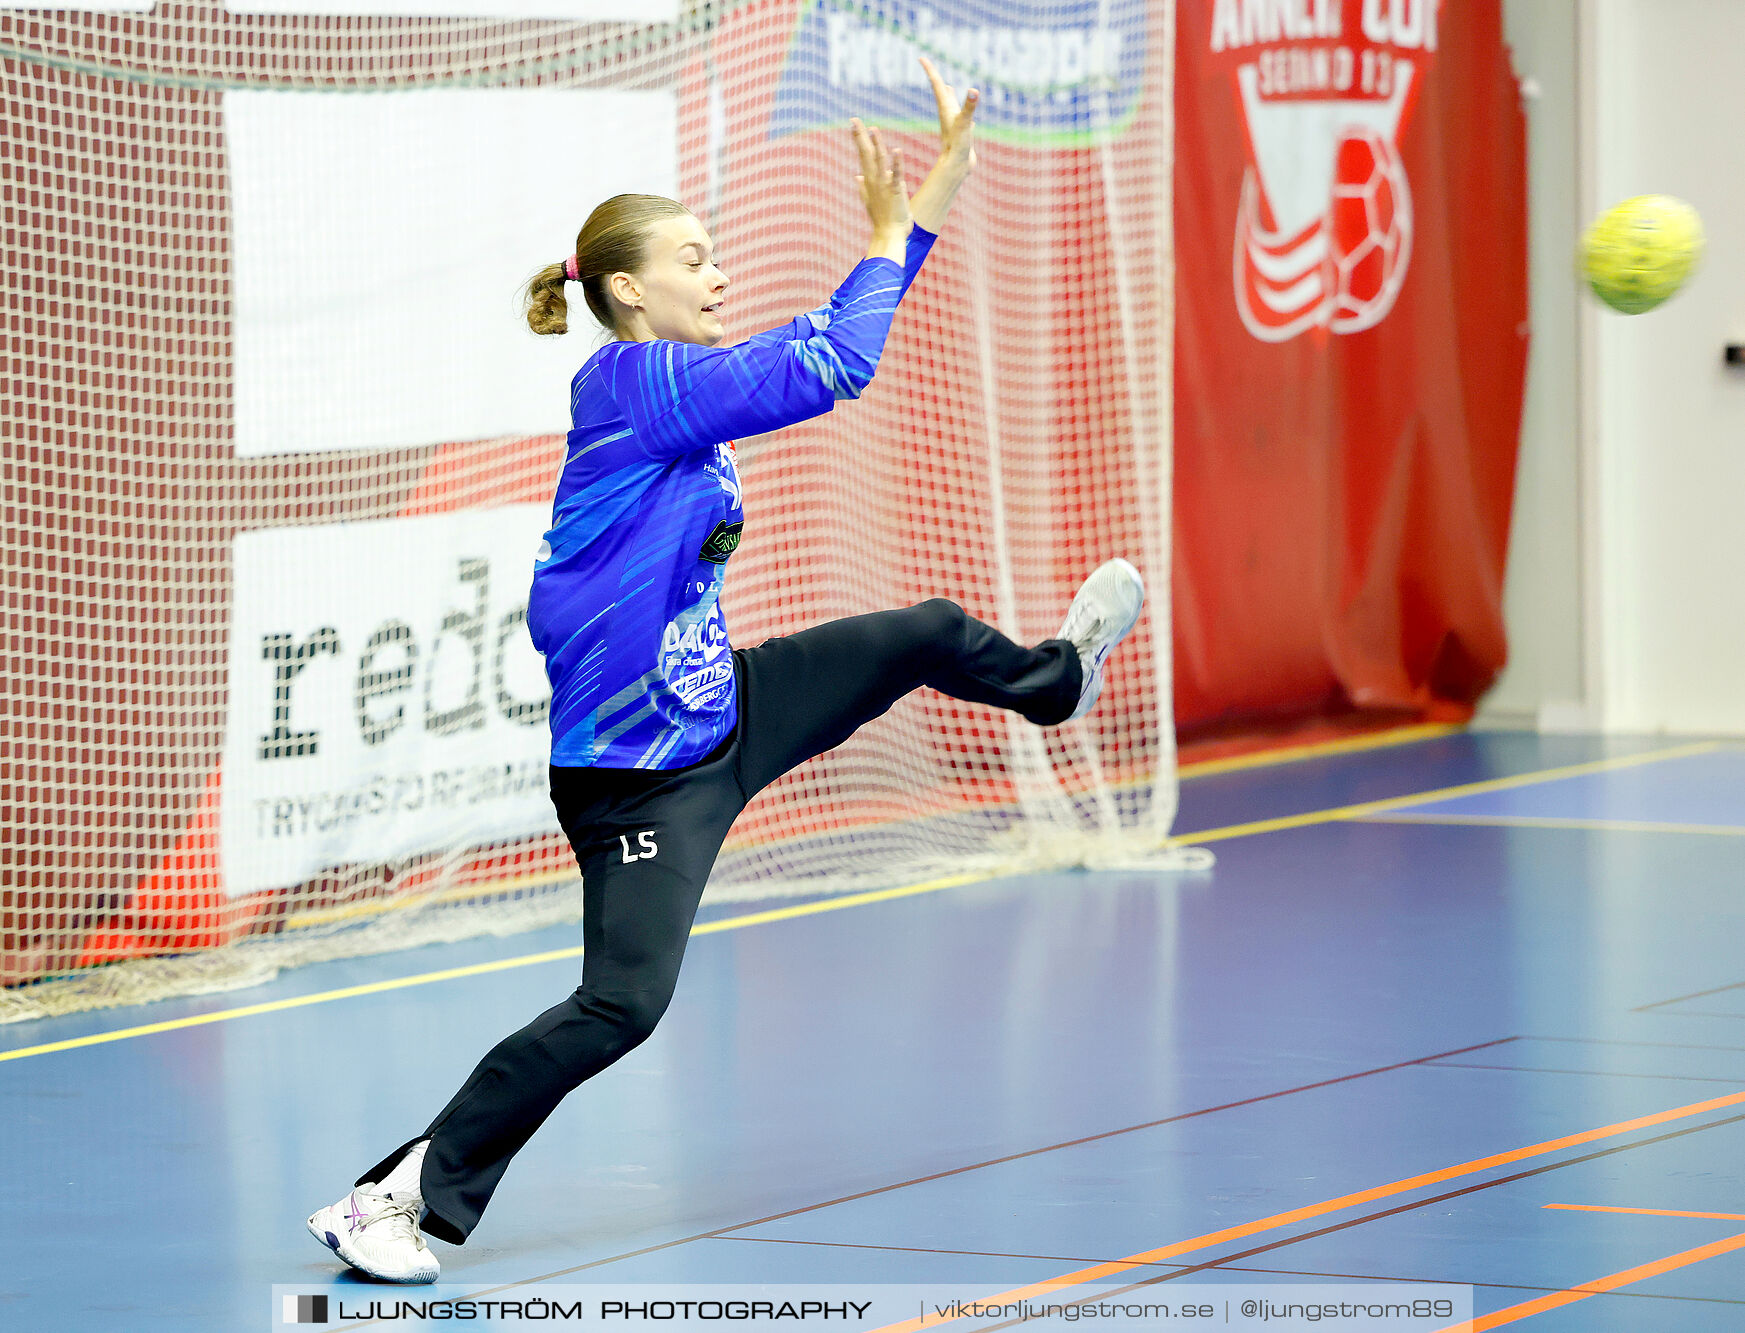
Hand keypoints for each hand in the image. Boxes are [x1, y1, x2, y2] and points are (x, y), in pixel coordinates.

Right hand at [852, 117, 911, 256]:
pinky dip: (896, 163)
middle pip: (866, 154)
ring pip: (879, 161)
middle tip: (854, 120)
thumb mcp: (870, 201)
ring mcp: (884, 186)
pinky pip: (896, 174)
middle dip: (860, 136)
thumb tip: (856, 176)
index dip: (858, 139)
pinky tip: (896, 150)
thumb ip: (863, 187)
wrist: (889, 236)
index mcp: (870, 181)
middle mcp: (875, 180)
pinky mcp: (896, 191)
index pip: (863, 155)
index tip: (853, 124)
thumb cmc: (882, 220)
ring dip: (876, 144)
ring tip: (873, 129)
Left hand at [920, 56, 977, 173]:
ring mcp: (954, 124)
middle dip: (937, 79)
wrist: (956, 169)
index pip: (937, 85)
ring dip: (949, 95)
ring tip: (948, 86)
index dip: (930, 70)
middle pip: (942, 93)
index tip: (921, 57)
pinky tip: (965, 114)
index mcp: (946, 109)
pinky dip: (963, 112)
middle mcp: (948, 115)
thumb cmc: (958, 147)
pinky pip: (961, 119)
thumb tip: (974, 90)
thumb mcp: (965, 124)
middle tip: (929, 67)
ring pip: (951, 106)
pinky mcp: (961, 134)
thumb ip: (969, 107)